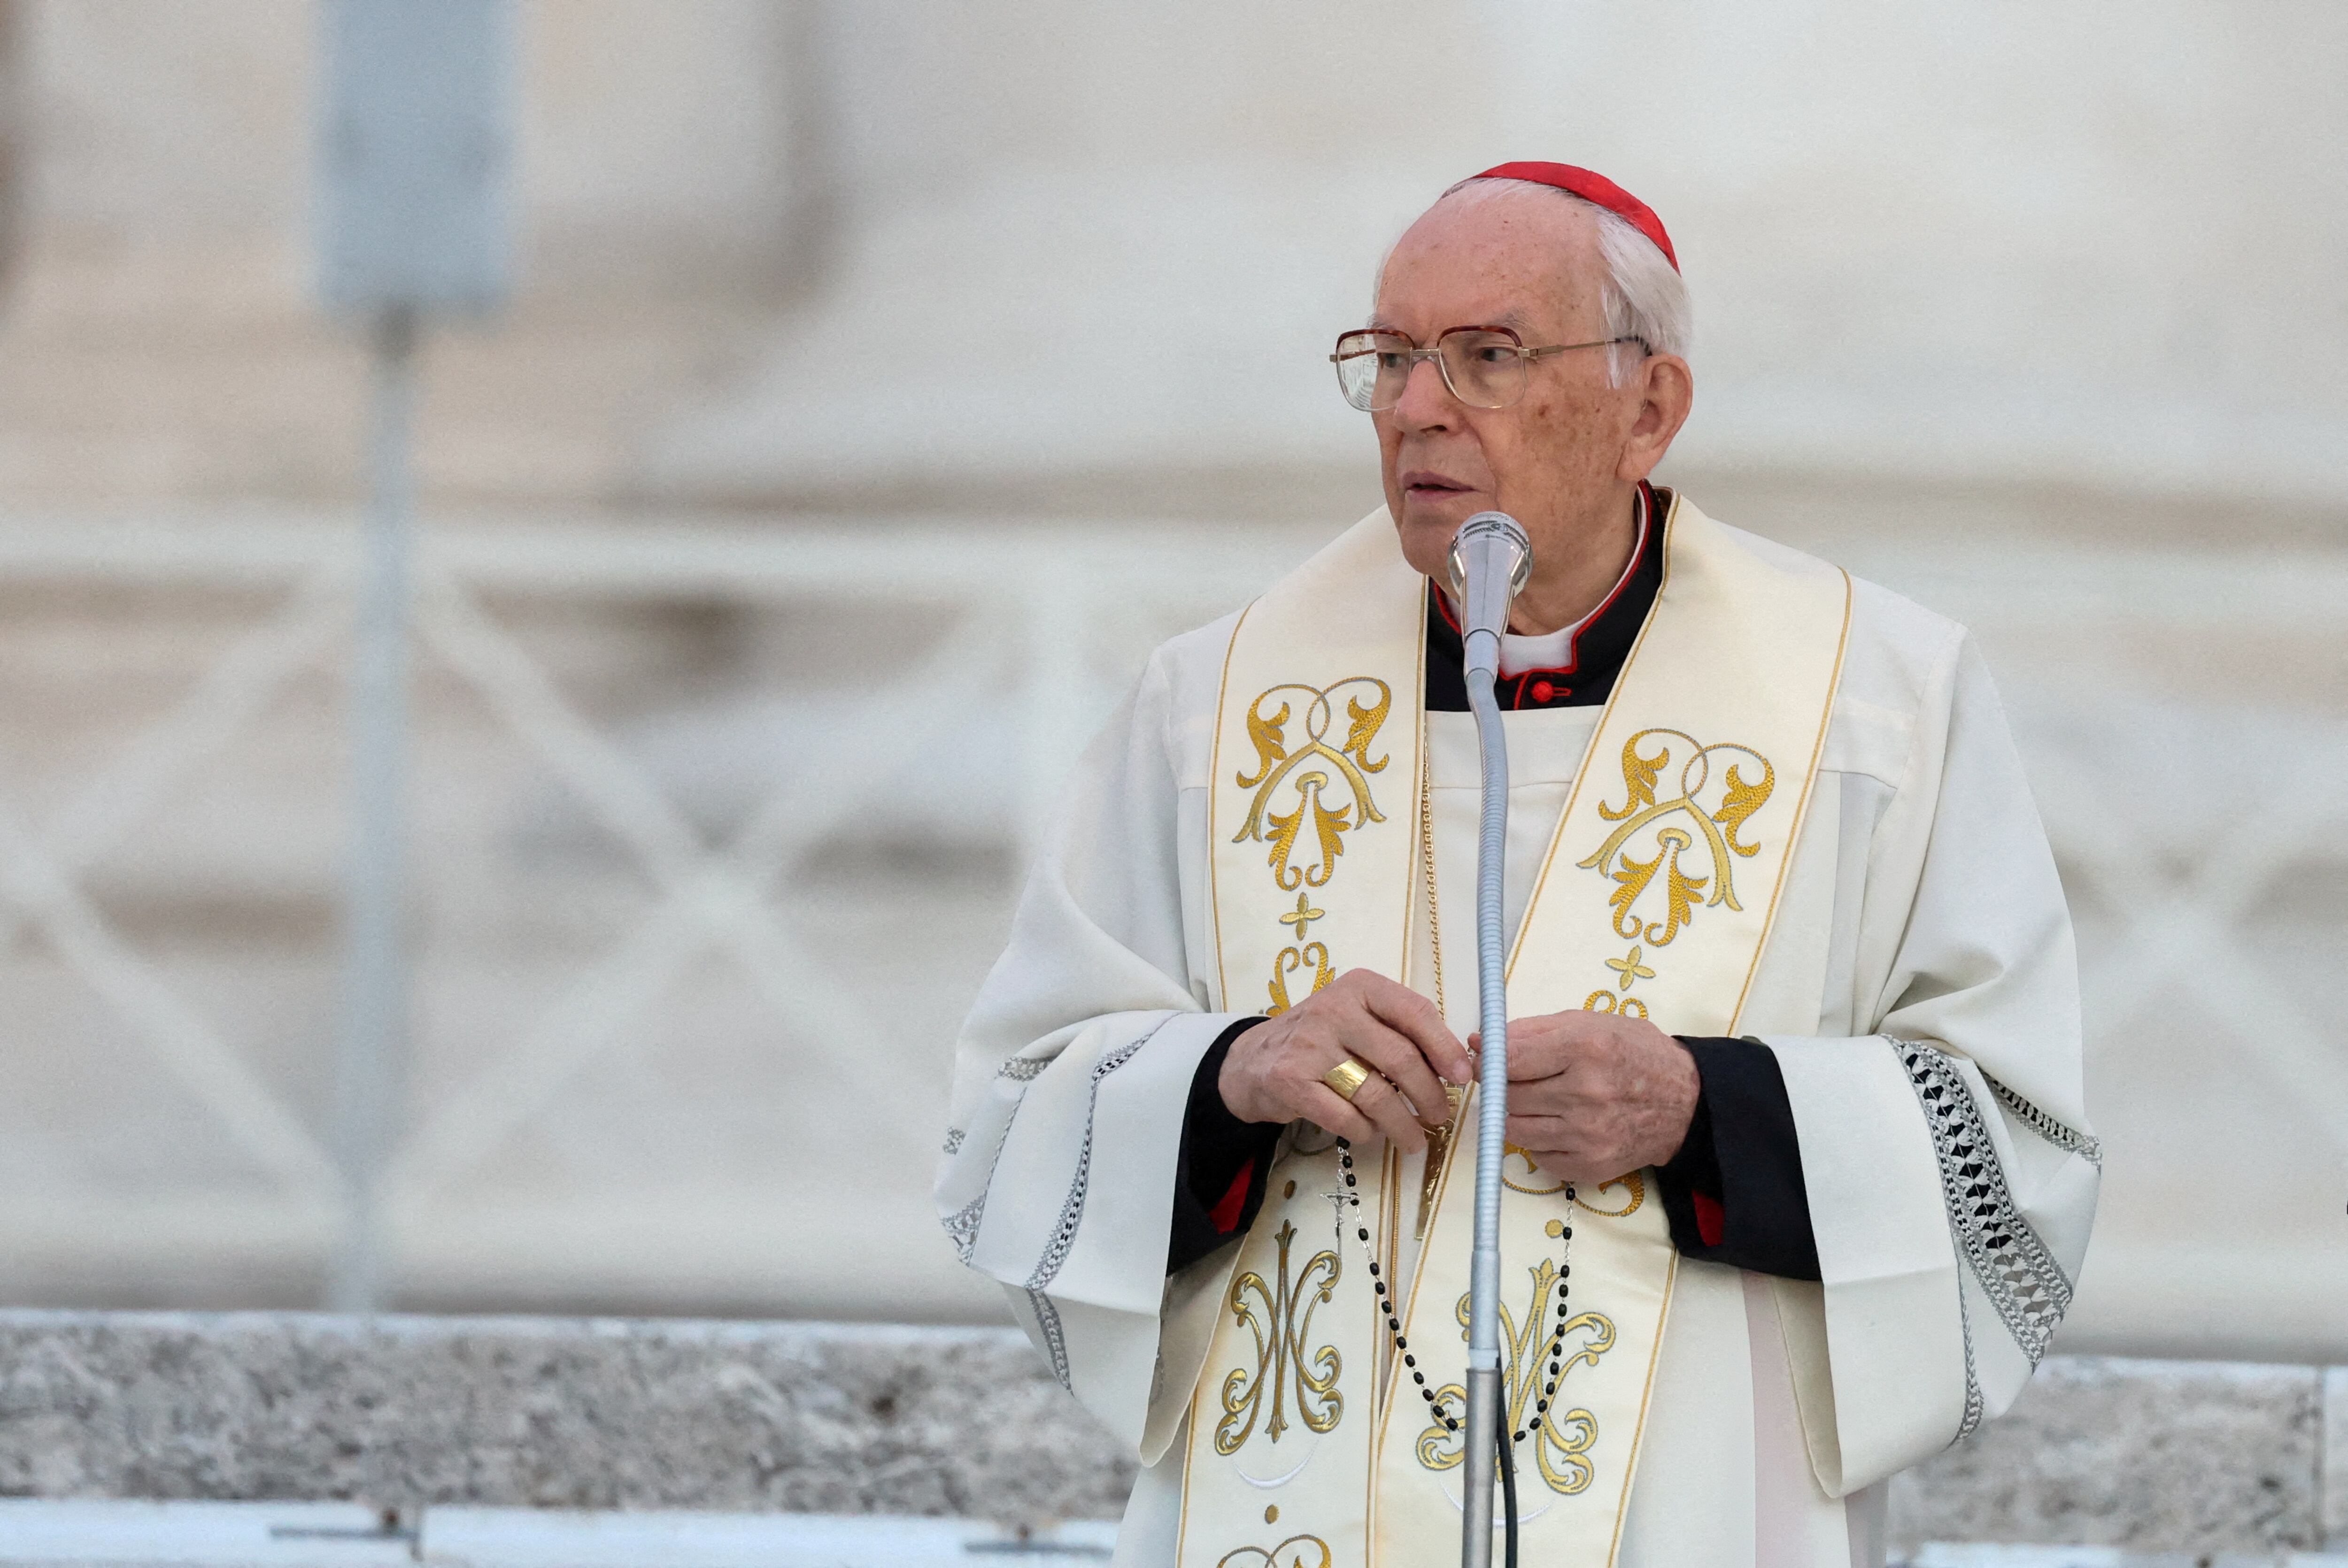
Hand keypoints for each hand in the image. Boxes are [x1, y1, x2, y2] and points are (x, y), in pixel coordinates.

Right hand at [1219, 969, 1472, 1151]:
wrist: (1253, 1061)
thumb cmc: (1321, 1040)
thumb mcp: (1359, 1017)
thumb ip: (1400, 1031)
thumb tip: (1453, 1066)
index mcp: (1360, 987)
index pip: (1416, 1012)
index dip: (1445, 1048)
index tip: (1462, 1077)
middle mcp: (1333, 1009)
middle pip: (1401, 1058)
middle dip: (1429, 1095)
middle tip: (1439, 1116)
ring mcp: (1309, 1045)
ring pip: (1376, 1094)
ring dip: (1403, 1124)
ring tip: (1414, 1139)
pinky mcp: (1291, 1081)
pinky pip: (1346, 1118)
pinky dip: (1366, 1132)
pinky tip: (1370, 1133)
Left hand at [1480, 1009, 1698, 1183]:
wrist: (1686, 1102)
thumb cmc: (1634, 1054)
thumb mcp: (1588, 1023)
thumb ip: (1531, 1030)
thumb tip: (1481, 1041)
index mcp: (1584, 1049)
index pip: (1508, 1061)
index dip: (1488, 1060)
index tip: (1486, 1058)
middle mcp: (1585, 1095)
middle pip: (1508, 1097)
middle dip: (1501, 1086)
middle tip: (1513, 1079)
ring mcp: (1587, 1135)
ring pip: (1515, 1130)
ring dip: (1515, 1115)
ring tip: (1537, 1100)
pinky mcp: (1590, 1165)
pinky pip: (1538, 1156)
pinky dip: (1539, 1141)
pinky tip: (1558, 1124)